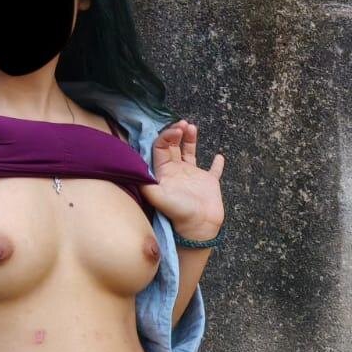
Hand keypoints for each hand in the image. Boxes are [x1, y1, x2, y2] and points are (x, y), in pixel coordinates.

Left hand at [142, 119, 224, 238]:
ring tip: (192, 127)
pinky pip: (214, 171)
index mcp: (164, 172)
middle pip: (173, 147)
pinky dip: (217, 164)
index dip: (166, 137)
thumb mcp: (157, 196)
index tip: (175, 131)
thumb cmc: (177, 211)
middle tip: (183, 124)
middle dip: (176, 132)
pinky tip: (219, 157)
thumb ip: (145, 182)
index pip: (160, 148)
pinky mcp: (209, 183)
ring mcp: (193, 177)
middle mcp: (177, 172)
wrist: (197, 227)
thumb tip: (132, 168)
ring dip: (190, 140)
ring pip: (190, 153)